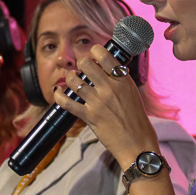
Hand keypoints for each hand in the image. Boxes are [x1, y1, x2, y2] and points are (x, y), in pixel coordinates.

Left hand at [53, 45, 158, 167]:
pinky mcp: (89, 116)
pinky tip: (58, 92)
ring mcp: (98, 102)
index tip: (92, 54)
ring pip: (74, 81)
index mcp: (123, 80)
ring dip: (70, 78)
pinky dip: (58, 96)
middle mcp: (110, 88)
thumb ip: (119, 80)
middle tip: (82, 70)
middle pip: (85, 64)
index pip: (104, 55)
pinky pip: (67, 102)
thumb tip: (105, 68)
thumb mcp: (132, 93)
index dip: (94, 51)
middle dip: (80, 64)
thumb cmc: (136, 120)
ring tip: (72, 80)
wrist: (137, 143)